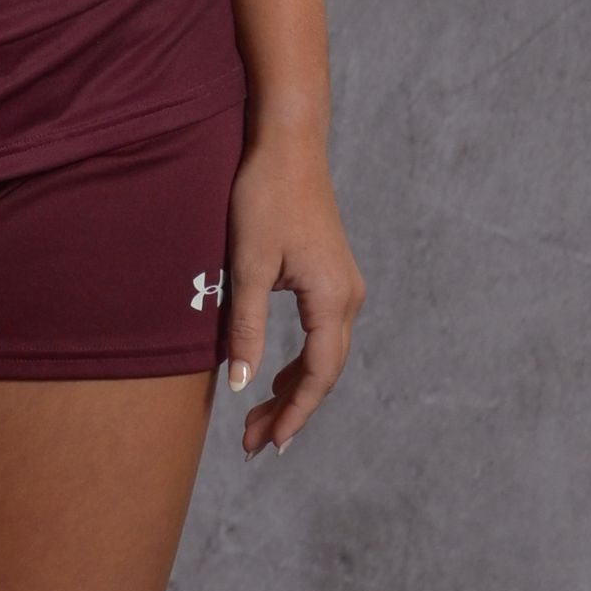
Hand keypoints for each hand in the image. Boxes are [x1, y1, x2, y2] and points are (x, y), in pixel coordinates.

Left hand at [222, 134, 365, 457]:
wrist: (288, 143)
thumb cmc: (264, 196)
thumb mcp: (247, 264)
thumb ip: (246, 328)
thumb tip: (241, 386)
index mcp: (333, 300)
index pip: (317, 376)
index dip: (294, 415)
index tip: (268, 446)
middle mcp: (349, 298)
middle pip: (324, 373)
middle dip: (290, 411)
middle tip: (253, 444)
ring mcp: (344, 287)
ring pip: (323, 356)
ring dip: (293, 389)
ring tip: (258, 420)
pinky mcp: (332, 277)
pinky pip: (321, 335)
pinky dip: (299, 362)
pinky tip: (274, 376)